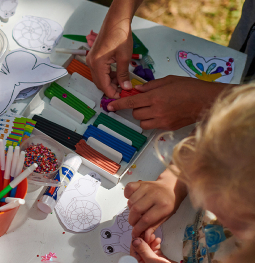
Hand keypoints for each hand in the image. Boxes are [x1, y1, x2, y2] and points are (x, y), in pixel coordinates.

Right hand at [86, 12, 133, 97]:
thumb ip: (123, 75)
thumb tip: (126, 87)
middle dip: (110, 89)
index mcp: (97, 64)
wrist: (116, 21)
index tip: (122, 97)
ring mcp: (91, 59)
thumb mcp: (124, 57)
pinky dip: (107, 75)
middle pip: (99, 83)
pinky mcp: (94, 57)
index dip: (113, 93)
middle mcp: (91, 63)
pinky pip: (99, 71)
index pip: (103, 85)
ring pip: (99, 78)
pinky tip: (117, 75)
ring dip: (109, 82)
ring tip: (122, 83)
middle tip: (123, 92)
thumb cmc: (119, 35)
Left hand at [107, 76, 230, 129]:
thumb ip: (151, 86)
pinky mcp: (168, 127)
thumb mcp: (169, 80)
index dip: (118, 104)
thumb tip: (137, 90)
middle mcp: (157, 110)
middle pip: (135, 113)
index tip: (110, 106)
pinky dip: (152, 121)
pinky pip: (153, 126)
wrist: (207, 101)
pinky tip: (161, 113)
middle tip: (145, 101)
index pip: (131, 102)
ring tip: (153, 108)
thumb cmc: (190, 87)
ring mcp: (163, 120)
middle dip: (136, 108)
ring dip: (143, 116)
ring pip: (142, 122)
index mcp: (156, 97)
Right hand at [126, 168, 186, 239]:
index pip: (146, 220)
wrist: (172, 186)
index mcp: (164, 206)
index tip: (135, 233)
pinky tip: (132, 200)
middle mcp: (155, 195)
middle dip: (132, 220)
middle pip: (136, 210)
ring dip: (130, 210)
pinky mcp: (141, 183)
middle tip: (134, 223)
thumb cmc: (170, 203)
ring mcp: (147, 187)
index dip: (138, 228)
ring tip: (135, 212)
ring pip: (131, 201)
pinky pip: (128, 189)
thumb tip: (144, 236)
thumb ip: (154, 226)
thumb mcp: (166, 216)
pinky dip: (127, 196)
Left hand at [131, 238, 206, 262]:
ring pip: (148, 249)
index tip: (137, 232)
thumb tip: (134, 240)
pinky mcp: (160, 259)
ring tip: (153, 235)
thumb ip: (143, 249)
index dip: (135, 242)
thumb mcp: (152, 262)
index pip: (133, 252)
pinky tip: (158, 239)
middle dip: (143, 241)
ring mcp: (152, 262)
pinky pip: (155, 250)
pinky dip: (155, 244)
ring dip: (150, 241)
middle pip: (140, 249)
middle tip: (147, 232)